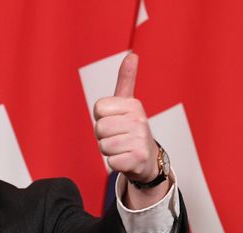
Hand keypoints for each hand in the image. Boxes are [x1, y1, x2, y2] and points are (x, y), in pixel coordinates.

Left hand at [93, 53, 158, 183]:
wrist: (148, 158)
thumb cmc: (131, 129)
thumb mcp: (128, 104)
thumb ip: (126, 80)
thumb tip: (132, 55)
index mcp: (133, 105)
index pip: (98, 108)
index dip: (101, 117)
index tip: (114, 120)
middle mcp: (139, 120)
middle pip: (99, 128)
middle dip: (103, 135)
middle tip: (117, 136)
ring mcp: (139, 140)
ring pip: (103, 145)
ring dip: (108, 150)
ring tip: (122, 147)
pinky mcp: (137, 159)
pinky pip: (110, 161)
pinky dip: (114, 163)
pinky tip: (126, 158)